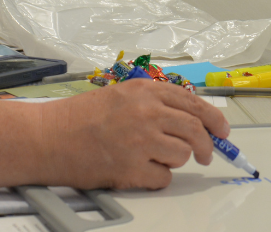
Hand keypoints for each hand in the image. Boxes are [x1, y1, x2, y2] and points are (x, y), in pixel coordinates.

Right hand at [37, 80, 230, 189]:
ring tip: (150, 157)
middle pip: (196, 130)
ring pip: (182, 155)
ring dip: (174, 160)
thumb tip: (190, 117)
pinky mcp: (131, 168)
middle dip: (207, 146)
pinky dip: (156, 178)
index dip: (215, 119)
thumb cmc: (78, 118)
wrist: (46, 137)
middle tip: (207, 154)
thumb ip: (153, 102)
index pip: (194, 104)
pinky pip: (163, 178)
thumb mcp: (120, 96)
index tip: (223, 131)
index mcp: (145, 91)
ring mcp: (140, 141)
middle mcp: (146, 112)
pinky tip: (137, 170)